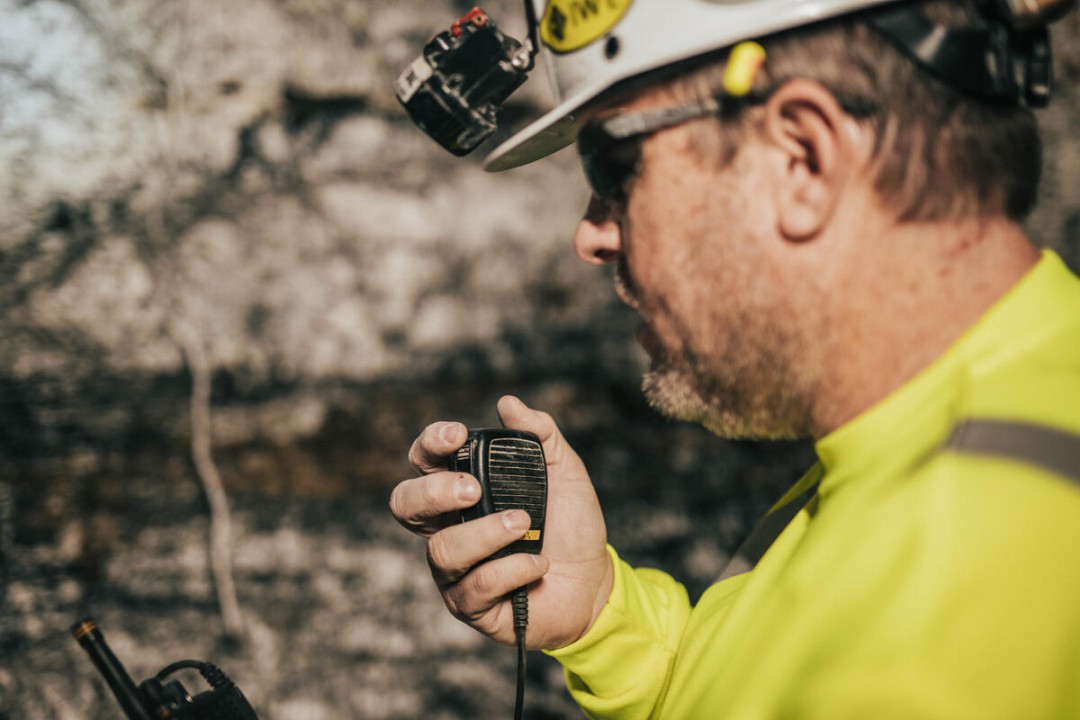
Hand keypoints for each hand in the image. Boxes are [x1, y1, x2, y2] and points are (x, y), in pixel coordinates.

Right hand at [389, 395, 612, 649]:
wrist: (595, 582)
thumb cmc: (571, 526)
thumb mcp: (564, 471)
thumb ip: (540, 435)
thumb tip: (507, 404)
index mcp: (462, 491)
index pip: (424, 462)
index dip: (430, 444)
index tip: (458, 435)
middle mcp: (449, 527)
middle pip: (404, 505)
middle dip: (434, 492)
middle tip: (474, 489)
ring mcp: (455, 570)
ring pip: (442, 550)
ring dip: (486, 534)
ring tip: (525, 525)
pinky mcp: (471, 606)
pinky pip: (475, 587)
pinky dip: (512, 570)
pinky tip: (539, 564)